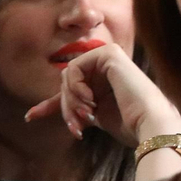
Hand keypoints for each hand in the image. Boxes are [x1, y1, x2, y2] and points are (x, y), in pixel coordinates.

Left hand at [24, 43, 180, 147]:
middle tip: (76, 127)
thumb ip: (71, 110)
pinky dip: (76, 88)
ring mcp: (109, 56)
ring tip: (85, 117)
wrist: (149, 124)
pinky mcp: (109, 54)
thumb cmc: (129, 124)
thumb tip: (32, 114)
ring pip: (68, 76)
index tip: (30, 118)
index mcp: (107, 79)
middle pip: (67, 83)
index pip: (72, 89)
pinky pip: (74, 69)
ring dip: (71, 100)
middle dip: (66, 108)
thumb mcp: (92, 117)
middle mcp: (108, 64)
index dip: (51, 104)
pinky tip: (91, 101)